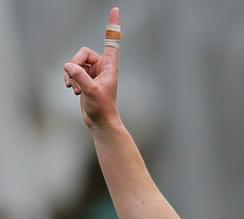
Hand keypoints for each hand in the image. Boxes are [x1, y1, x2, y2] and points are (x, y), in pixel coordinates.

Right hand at [63, 6, 120, 128]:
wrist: (100, 123)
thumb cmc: (102, 108)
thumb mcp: (91, 91)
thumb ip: (79, 76)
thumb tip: (68, 66)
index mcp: (109, 67)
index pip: (111, 42)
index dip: (113, 26)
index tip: (116, 9)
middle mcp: (102, 67)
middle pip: (82, 54)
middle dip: (75, 65)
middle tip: (74, 79)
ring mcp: (93, 73)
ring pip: (76, 63)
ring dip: (72, 75)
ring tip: (75, 89)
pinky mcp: (86, 80)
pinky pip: (73, 72)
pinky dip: (71, 80)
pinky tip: (73, 90)